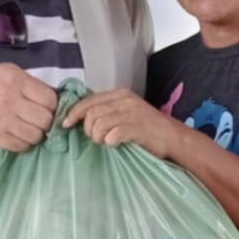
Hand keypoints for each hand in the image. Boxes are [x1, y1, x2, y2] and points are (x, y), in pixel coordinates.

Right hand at [0, 63, 57, 150]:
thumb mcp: (9, 73)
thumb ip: (31, 83)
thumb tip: (56, 99)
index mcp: (16, 81)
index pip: (49, 99)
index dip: (52, 105)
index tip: (47, 107)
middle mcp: (10, 100)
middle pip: (45, 120)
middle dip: (46, 121)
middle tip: (39, 119)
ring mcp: (3, 121)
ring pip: (36, 135)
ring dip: (36, 134)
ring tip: (29, 127)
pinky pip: (22, 146)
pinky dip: (24, 143)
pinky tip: (18, 134)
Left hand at [63, 88, 184, 159]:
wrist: (173, 138)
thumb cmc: (147, 128)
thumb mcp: (126, 112)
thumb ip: (107, 111)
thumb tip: (81, 118)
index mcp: (120, 94)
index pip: (88, 100)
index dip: (73, 113)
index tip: (66, 124)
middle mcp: (125, 100)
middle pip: (91, 113)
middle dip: (88, 129)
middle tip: (96, 138)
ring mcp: (132, 113)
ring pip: (99, 124)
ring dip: (98, 137)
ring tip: (106, 141)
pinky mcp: (138, 127)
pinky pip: (113, 134)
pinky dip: (110, 141)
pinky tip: (115, 144)